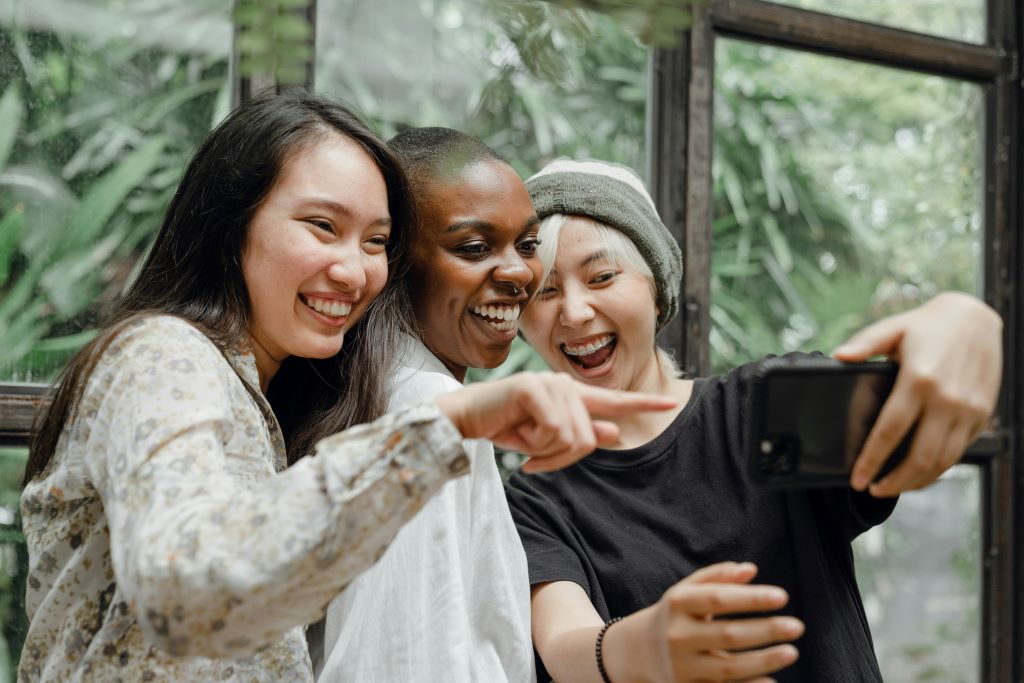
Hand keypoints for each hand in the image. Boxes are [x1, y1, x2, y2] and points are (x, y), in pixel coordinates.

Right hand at [434, 371, 676, 472]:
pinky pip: (552, 431)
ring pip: (571, 437)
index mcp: (571, 395)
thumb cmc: (503, 425)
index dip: (644, 402)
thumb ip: (579, 434)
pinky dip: (533, 443)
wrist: (465, 418)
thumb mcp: (544, 438)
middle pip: (588, 439)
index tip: (671, 402)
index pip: (614, 400)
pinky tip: (516, 434)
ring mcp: (550, 383)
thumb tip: (615, 433)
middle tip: (533, 457)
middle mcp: (565, 384)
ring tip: (523, 440)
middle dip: (560, 458)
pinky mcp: (533, 388)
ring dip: (544, 451)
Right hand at [633, 562, 801, 682]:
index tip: (782, 597)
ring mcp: (683, 666)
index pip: (718, 599)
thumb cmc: (673, 615)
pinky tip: (772, 680)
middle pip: (727, 634)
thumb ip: (717, 577)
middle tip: (797, 626)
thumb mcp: (686, 590)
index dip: (751, 598)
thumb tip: (750, 569)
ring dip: (764, 661)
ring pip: (729, 667)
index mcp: (678, 604)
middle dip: (765, 630)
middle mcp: (678, 635)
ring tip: (792, 651)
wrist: (636, 652)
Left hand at [834, 291, 1001, 495]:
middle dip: (893, 482)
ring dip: (916, 482)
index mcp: (919, 380)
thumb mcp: (893, 328)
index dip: (871, 460)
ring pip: (942, 462)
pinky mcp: (981, 415)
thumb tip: (838, 356)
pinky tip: (919, 473)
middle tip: (872, 489)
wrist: (977, 318)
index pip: (890, 432)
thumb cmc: (929, 325)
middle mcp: (947, 400)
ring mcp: (968, 411)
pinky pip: (959, 453)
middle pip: (919, 457)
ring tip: (891, 486)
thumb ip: (864, 344)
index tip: (857, 479)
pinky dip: (938, 470)